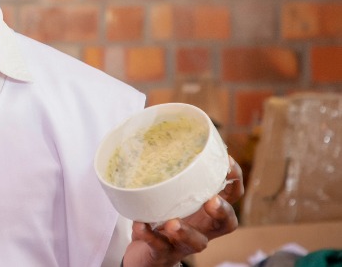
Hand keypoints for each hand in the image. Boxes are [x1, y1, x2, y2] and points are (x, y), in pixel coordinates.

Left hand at [122, 156, 244, 266]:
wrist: (145, 252)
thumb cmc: (160, 213)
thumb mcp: (167, 188)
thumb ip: (165, 163)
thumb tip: (151, 120)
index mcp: (207, 208)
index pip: (232, 194)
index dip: (234, 178)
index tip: (227, 161)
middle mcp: (203, 227)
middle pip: (227, 223)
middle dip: (223, 211)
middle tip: (211, 200)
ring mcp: (184, 243)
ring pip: (197, 243)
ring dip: (185, 232)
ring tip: (171, 223)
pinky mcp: (163, 253)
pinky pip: (158, 246)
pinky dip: (149, 236)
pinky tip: (139, 226)